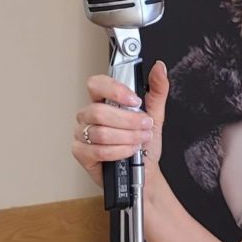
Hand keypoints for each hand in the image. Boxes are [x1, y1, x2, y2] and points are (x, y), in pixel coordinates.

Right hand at [72, 61, 167, 190]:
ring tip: (140, 141)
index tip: (134, 100)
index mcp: (103, 102)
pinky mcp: (81, 152)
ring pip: (101, 132)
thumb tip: (160, 68)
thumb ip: (157, 91)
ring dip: (127, 137)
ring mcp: (82, 134)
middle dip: (128, 121)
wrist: (145, 174)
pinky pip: (98, 149)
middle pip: (99, 111)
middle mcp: (89, 116)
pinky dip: (119, 151)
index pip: (96, 84)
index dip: (114, 90)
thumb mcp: (155, 116)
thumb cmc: (145, 146)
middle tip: (145, 126)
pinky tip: (129, 152)